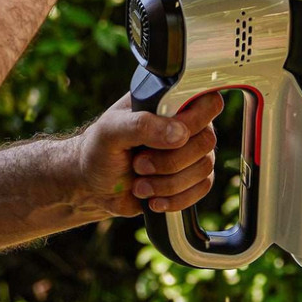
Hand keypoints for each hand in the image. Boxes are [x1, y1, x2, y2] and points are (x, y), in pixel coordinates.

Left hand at [74, 92, 221, 217]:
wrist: (93, 186)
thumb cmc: (99, 150)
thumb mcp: (110, 131)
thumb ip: (142, 125)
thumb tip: (179, 134)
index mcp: (170, 103)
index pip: (207, 102)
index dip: (195, 121)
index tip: (170, 136)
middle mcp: (186, 125)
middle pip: (206, 141)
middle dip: (170, 161)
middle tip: (139, 164)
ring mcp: (191, 152)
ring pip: (204, 168)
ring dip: (168, 183)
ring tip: (139, 184)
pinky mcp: (191, 178)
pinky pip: (202, 188)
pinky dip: (176, 198)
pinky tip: (153, 199)